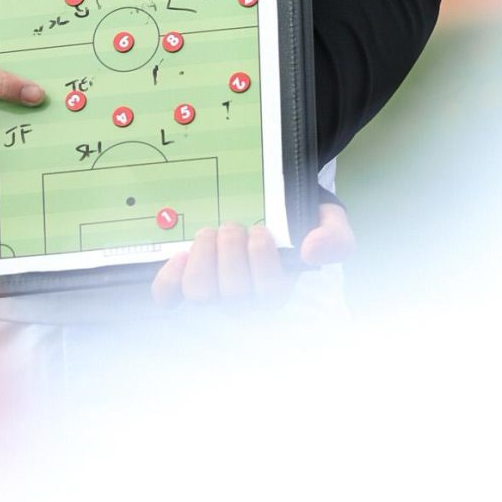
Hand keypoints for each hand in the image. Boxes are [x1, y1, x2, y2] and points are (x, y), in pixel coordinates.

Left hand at [151, 200, 353, 310]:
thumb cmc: (299, 217)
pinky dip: (169, 278)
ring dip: (203, 258)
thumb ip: (334, 237)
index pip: (269, 294)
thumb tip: (312, 250)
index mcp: (279, 289)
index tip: (261, 230)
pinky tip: (180, 255)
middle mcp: (245, 300)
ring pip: (199, 293)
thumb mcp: (328, 219)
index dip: (261, 262)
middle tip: (233, 226)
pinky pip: (167, 296)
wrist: (270, 201)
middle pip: (231, 294)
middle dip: (230, 253)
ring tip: (211, 233)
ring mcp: (211, 294)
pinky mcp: (182, 285)